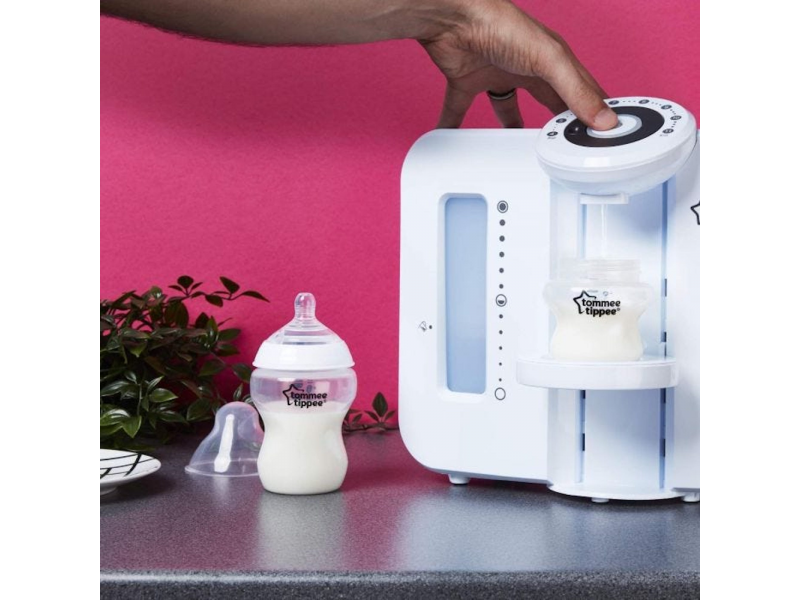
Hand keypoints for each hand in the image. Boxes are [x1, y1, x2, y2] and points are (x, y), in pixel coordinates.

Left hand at [420, 0, 617, 129]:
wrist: (454, 17)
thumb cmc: (501, 25)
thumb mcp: (549, 61)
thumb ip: (576, 91)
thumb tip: (604, 119)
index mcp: (550, 60)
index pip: (580, 89)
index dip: (593, 109)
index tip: (602, 133)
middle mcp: (524, 67)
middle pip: (545, 99)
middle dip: (555, 120)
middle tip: (564, 144)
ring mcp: (495, 74)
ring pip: (505, 105)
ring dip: (510, 124)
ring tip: (516, 146)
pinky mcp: (466, 80)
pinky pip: (459, 108)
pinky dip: (455, 123)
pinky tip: (455, 137)